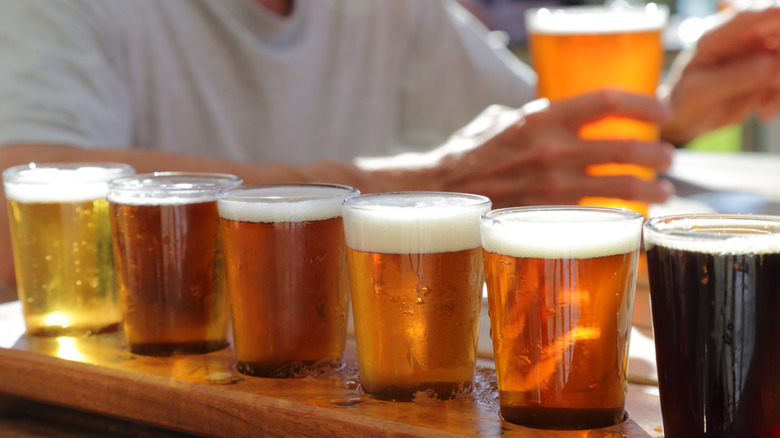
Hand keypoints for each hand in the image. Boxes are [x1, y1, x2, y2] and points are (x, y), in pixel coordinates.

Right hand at [372, 90, 674, 208]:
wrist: (437, 193)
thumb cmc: (467, 154)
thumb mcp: (499, 120)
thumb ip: (534, 116)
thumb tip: (558, 114)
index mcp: (541, 119)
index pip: (606, 101)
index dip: (643, 104)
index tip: (662, 112)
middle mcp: (552, 151)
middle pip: (624, 148)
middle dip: (656, 154)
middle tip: (668, 157)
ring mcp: (551, 188)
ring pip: (618, 188)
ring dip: (648, 190)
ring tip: (663, 192)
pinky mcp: (547, 217)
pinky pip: (594, 216)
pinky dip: (617, 217)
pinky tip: (630, 219)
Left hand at [661, 7, 779, 144]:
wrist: (682, 120)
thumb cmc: (681, 102)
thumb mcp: (700, 92)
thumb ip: (733, 77)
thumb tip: (769, 64)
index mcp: (720, 34)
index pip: (763, 13)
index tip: (777, 55)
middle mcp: (743, 37)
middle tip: (773, 86)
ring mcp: (758, 52)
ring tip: (765, 111)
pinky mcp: (768, 71)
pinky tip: (764, 113)